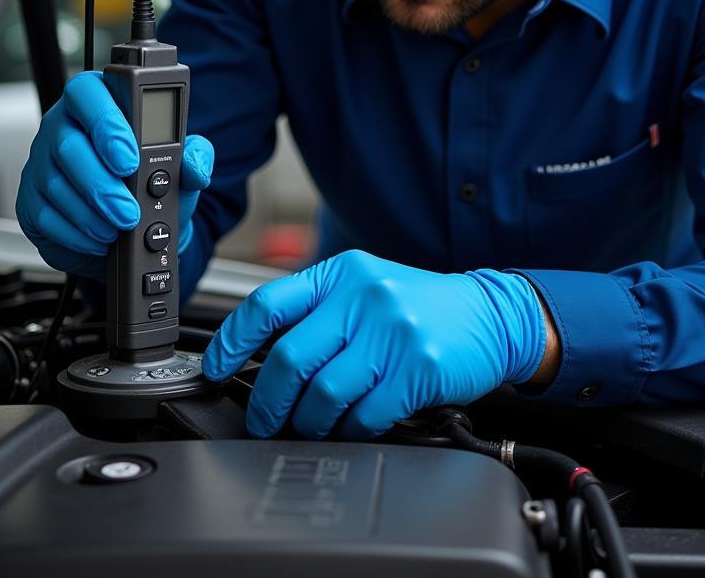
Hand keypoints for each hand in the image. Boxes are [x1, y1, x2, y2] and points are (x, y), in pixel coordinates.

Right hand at [15, 71, 212, 279]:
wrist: (137, 225)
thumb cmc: (154, 182)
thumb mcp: (181, 166)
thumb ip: (195, 156)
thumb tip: (195, 164)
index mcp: (99, 102)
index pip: (88, 92)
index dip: (106, 122)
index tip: (131, 158)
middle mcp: (63, 126)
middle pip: (68, 145)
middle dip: (102, 184)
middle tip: (129, 210)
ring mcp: (42, 162)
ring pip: (55, 184)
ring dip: (91, 213)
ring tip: (119, 227)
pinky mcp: (30, 201)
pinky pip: (44, 216)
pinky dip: (75, 233)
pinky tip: (99, 237)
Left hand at [202, 249, 546, 439]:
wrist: (489, 315)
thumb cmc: (419, 308)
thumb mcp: (365, 290)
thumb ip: (318, 313)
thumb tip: (259, 355)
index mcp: (341, 274)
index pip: (268, 304)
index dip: (232, 341)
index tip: (215, 368)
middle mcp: (363, 296)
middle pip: (289, 359)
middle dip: (267, 402)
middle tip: (264, 419)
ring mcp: (391, 331)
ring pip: (323, 394)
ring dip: (309, 422)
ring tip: (312, 426)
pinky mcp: (417, 367)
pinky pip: (363, 415)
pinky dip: (349, 429)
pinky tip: (352, 424)